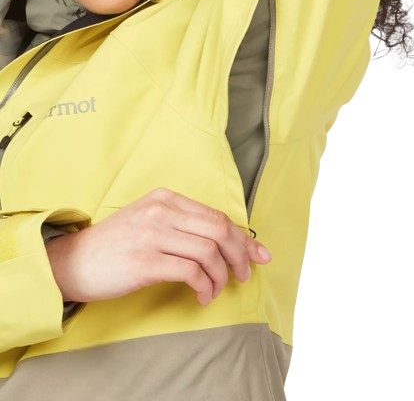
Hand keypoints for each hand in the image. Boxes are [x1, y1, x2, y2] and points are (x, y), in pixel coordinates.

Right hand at [46, 188, 271, 305]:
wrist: (74, 261)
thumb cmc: (116, 244)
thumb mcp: (150, 221)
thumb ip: (183, 225)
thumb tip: (227, 242)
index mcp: (166, 198)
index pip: (216, 215)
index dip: (242, 237)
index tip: (259, 254)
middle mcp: (162, 211)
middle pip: (219, 229)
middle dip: (240, 254)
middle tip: (244, 274)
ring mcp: (153, 234)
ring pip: (209, 251)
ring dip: (221, 276)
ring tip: (216, 289)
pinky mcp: (145, 261)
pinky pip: (192, 272)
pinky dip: (205, 286)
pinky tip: (202, 295)